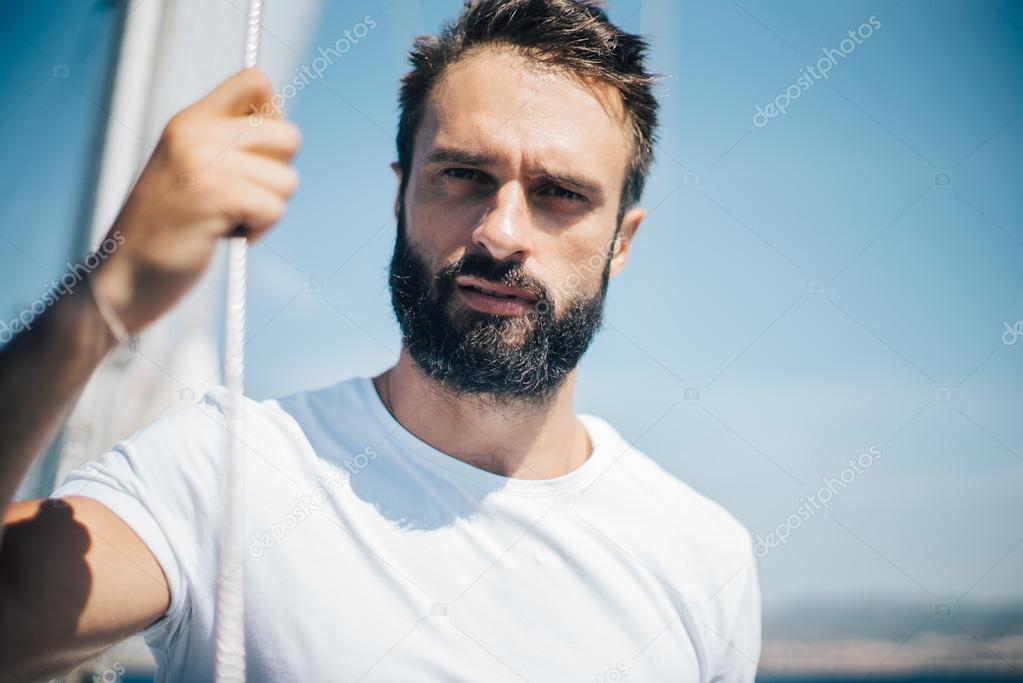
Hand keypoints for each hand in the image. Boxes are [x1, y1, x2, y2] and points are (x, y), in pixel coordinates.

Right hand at [90, 67, 300, 333]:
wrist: (126, 277)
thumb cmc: (170, 229)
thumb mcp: (193, 170)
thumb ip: (229, 144)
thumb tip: (288, 134)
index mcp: (190, 120)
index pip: (256, 81)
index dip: (274, 117)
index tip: (255, 153)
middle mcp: (195, 133)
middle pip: (289, 136)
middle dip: (277, 176)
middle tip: (242, 198)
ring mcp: (204, 163)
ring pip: (287, 180)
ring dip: (268, 209)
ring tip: (230, 219)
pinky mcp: (216, 195)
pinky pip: (275, 208)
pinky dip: (260, 230)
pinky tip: (229, 236)